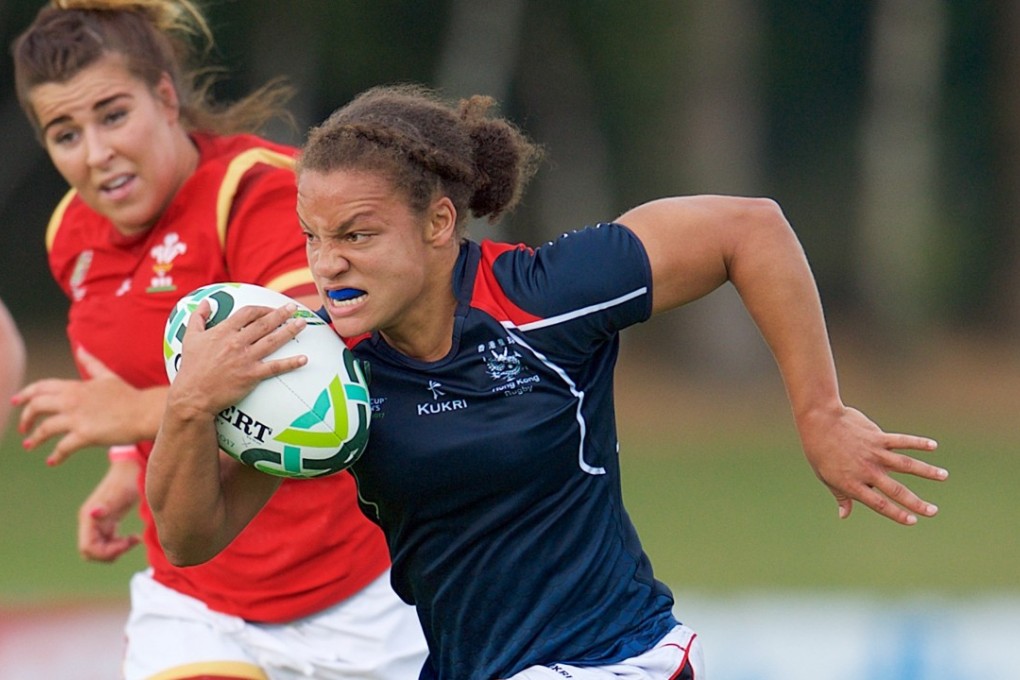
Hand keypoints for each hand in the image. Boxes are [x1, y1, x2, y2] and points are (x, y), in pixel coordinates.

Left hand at [13, 347, 162, 464]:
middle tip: (22, 428)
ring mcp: (78, 418)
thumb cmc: (129, 396)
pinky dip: (55, 456)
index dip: (25, 394)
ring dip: (34, 439)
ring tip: (29, 445)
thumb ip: (91, 363)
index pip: (42, 387)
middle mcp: (72, 400)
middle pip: (37, 406)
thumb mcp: (107, 376)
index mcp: (76, 386)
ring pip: (45, 428)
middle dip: (25, 417)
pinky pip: (63, 447)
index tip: (16, 401)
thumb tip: (80, 347)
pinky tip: (51, 461)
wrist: (145, 412)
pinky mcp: (86, 435)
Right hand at [78, 457, 141, 561]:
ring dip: (116, 550)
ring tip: (134, 539)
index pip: (87, 548)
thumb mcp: (119, 494)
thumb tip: (93, 514)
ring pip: (99, 550)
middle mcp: (89, 522)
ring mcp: (97, 523)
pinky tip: (134, 538)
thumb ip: (106, 506)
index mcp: (89, 517)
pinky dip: (120, 545)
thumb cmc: (128, 480)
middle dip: (111, 553)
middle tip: (131, 542)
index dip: (105, 553)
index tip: (126, 544)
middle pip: (91, 552)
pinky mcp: (107, 523)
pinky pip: (108, 543)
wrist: (132, 469)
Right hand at [167, 300, 307, 419]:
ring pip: (272, 341)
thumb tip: (207, 302)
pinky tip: (304, 359)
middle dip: (281, 314)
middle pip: (264, 324)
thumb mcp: (190, 338)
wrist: (192, 396)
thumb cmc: (191, 367)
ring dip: (290, 331)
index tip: (272, 308)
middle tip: (294, 308)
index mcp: (223, 332)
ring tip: (302, 323)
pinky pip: (275, 367)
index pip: (248, 313)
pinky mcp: (251, 375)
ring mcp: (245, 359)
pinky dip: (290, 363)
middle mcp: (236, 342)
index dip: (262, 308)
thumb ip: (198, 317)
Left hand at [797, 405, 947, 524]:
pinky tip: (933, 446)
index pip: (879, 504)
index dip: (896, 514)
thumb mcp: (826, 478)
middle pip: (896, 490)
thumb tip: (844, 515)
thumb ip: (841, 496)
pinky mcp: (878, 437)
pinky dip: (918, 442)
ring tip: (943, 476)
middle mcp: (867, 471)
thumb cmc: (819, 452)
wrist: (819, 422)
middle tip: (934, 511)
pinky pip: (901, 441)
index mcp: (853, 484)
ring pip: (906, 465)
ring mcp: (874, 454)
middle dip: (916, 502)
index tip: (912, 521)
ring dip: (926, 471)